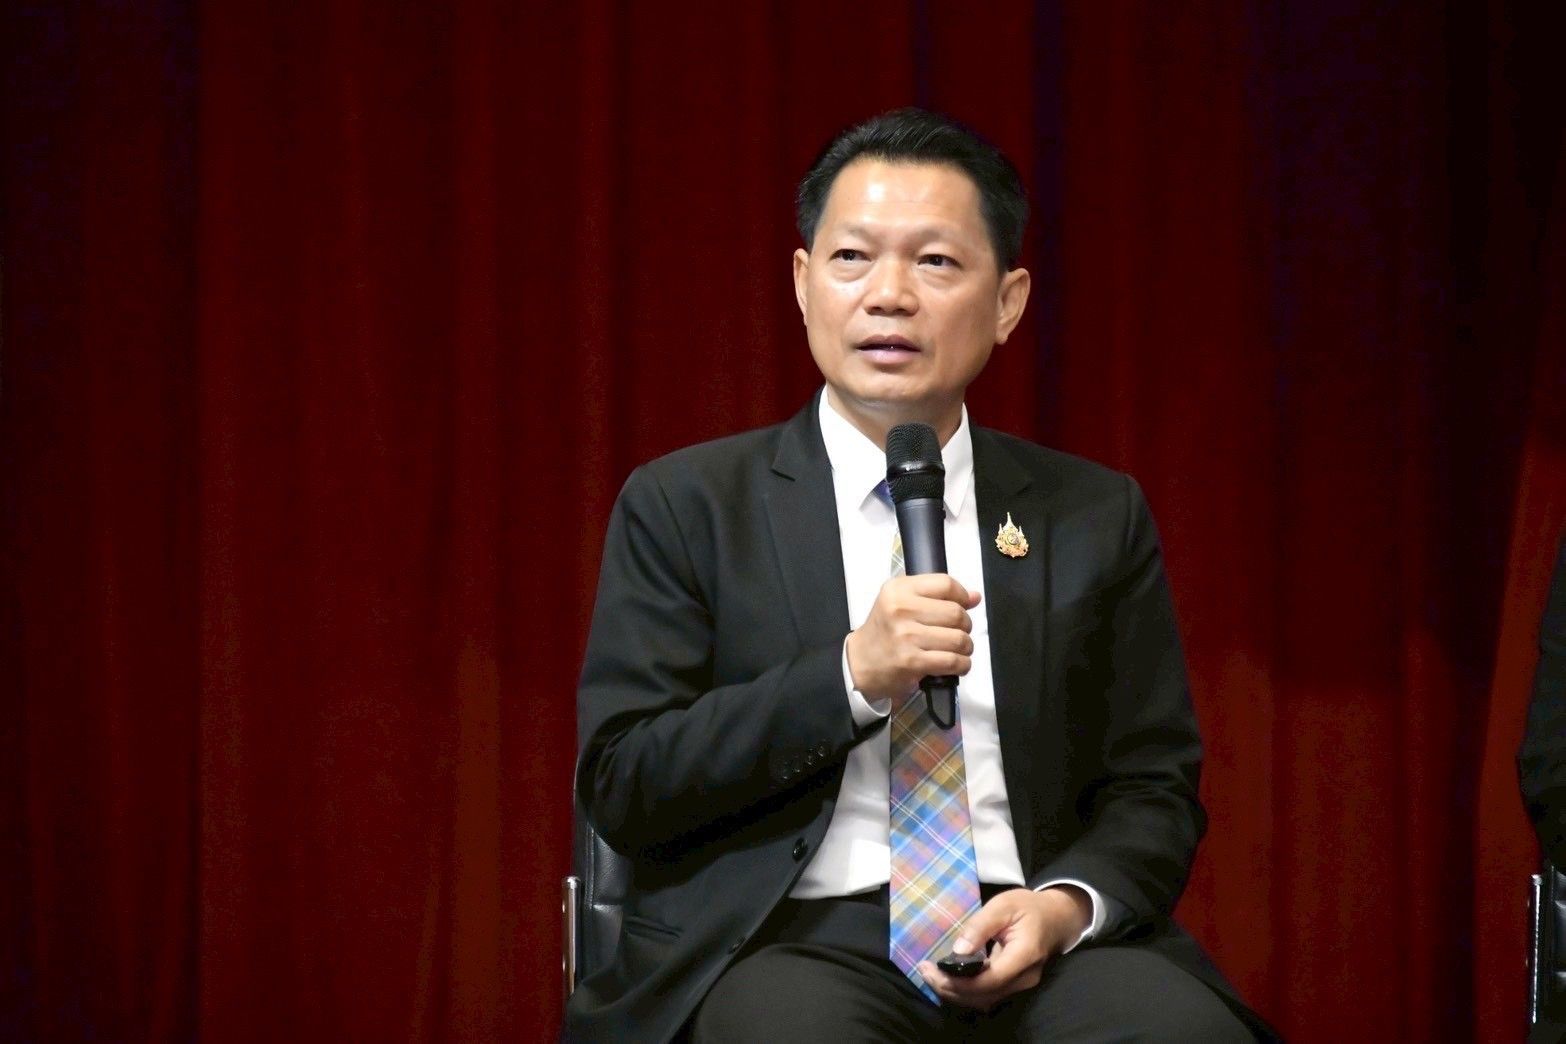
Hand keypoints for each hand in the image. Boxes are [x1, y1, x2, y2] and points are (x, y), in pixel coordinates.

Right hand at [844, 574, 979, 703]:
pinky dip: (962, 664)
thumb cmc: (885, 631)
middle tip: (959, 631)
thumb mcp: (902, 602)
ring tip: (958, 649)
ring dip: (966, 647)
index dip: (962, 596)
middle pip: (956, 612)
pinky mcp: (911, 661)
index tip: (964, 605)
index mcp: (899, 589)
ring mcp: (906, 636)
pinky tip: (957, 663)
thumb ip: (937, 596)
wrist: (861, 662)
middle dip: (966, 625)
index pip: (946, 584)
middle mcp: (901, 609)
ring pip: (958, 638)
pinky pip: (952, 661)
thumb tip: (975, 597)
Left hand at [917, 886, 1091, 1011]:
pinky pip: (987, 995)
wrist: (1056, 918)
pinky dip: (966, 991)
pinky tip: (948, 978)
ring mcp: (1021, 984)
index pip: (990, 980)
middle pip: (984, 995)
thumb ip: (980, 926)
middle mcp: (1024, 977)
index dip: (960, 981)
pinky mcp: (1014, 985)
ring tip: (930, 975)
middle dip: (951, 989)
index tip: (934, 970)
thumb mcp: (1003, 905)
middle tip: (924, 971)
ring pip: (984, 1000)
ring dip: (955, 992)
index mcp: (1024, 955)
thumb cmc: (1029, 907)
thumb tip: (958, 950)